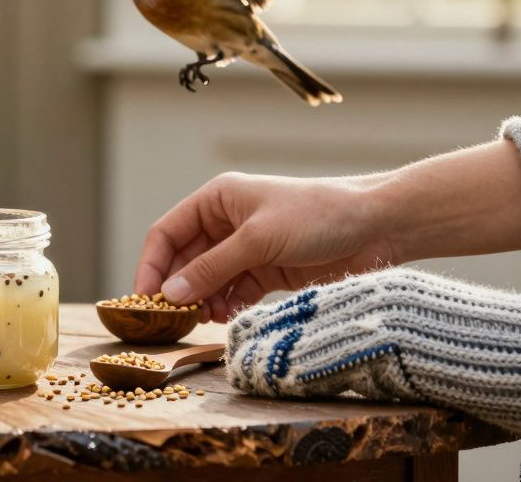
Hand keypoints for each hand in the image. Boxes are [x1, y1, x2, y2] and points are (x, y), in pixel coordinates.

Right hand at [135, 171, 393, 322]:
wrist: (376, 227)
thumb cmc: (317, 215)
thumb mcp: (257, 240)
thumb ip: (212, 268)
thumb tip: (170, 295)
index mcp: (216, 200)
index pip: (167, 233)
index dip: (152, 265)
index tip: (144, 299)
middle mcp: (226, 222)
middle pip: (184, 259)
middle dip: (177, 288)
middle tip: (171, 320)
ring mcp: (246, 248)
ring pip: (207, 279)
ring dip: (201, 300)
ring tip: (202, 320)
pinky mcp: (267, 270)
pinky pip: (233, 291)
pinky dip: (226, 305)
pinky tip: (227, 316)